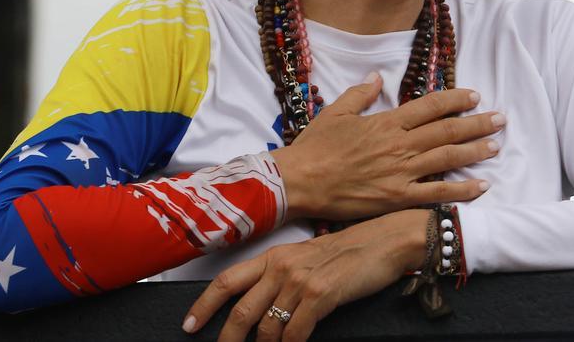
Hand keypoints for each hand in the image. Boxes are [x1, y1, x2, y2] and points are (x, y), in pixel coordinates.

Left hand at [182, 209, 429, 340]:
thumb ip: (279, 278)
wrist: (383, 241)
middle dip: (227, 338)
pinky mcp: (320, 295)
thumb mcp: (304, 259)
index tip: (189, 324)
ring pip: (267, 327)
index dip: (204, 304)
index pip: (227, 280)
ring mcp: (299, 281)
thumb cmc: (346, 254)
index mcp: (272, 256)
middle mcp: (280, 266)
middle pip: (241, 310)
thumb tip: (259, 308)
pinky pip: (295, 333)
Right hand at [270, 74, 502, 220]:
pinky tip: (481, 186)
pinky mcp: (398, 198)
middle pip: (447, 130)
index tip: (474, 96)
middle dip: (477, 123)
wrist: (300, 181)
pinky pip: (437, 193)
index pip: (430, 106)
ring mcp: (402, 172)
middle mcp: (400, 144)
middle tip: (501, 118)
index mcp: (387, 122)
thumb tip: (376, 76)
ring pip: (448, 157)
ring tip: (496, 145)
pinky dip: (461, 190)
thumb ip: (360, 93)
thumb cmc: (315, 147)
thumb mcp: (335, 112)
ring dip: (475, 151)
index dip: (455, 99)